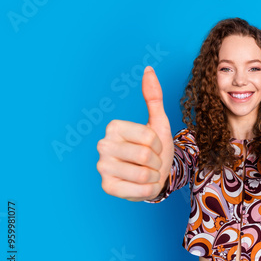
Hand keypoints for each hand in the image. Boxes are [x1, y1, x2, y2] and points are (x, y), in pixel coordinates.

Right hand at [96, 66, 173, 200]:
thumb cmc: (156, 148)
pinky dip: (150, 189)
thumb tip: (149, 69)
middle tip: (151, 162)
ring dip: (154, 175)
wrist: (155, 175)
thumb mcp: (158, 122)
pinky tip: (143, 184)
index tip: (154, 146)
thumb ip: (153, 97)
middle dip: (156, 161)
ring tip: (148, 172)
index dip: (158, 144)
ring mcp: (102, 168)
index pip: (148, 137)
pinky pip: (141, 190)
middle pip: (144, 155)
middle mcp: (103, 145)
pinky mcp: (108, 187)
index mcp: (114, 127)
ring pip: (143, 174)